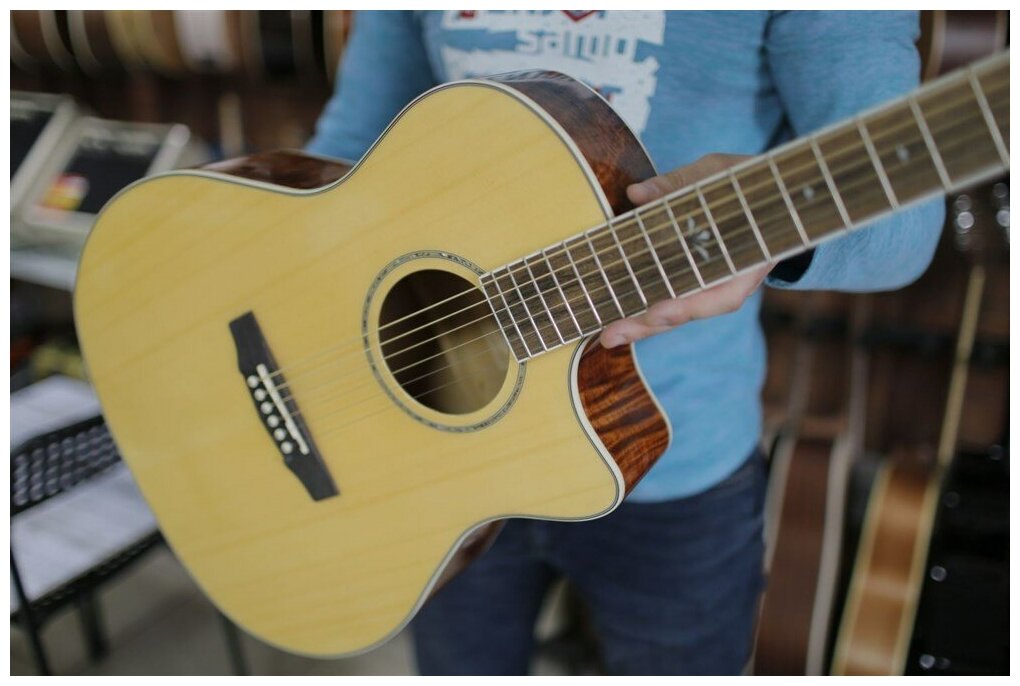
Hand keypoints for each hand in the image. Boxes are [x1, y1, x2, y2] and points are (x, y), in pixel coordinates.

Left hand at [599, 154, 771, 347]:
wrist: (765, 190)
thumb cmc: (744, 180)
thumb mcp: (717, 172)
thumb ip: (680, 183)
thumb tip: (636, 194)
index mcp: (750, 259)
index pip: (723, 295)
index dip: (690, 306)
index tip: (657, 313)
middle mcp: (731, 281)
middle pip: (690, 312)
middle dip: (649, 325)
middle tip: (610, 336)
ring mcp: (712, 284)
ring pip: (677, 311)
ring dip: (641, 324)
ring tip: (608, 335)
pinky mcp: (693, 279)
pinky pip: (670, 298)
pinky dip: (645, 307)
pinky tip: (618, 317)